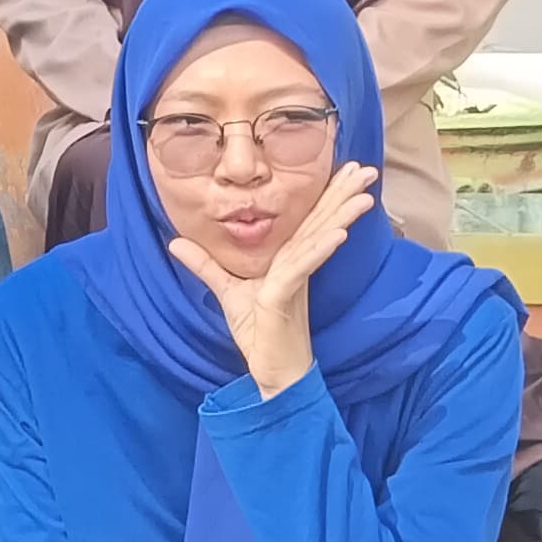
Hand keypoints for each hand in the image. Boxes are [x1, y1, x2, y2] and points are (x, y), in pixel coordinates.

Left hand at [168, 160, 378, 395]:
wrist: (271, 373)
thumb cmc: (259, 335)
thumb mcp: (227, 292)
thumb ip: (206, 265)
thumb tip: (176, 241)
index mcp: (289, 261)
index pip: (309, 220)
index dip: (326, 195)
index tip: (343, 167)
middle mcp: (297, 265)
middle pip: (322, 222)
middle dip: (343, 193)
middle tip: (366, 167)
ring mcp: (295, 280)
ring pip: (320, 239)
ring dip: (342, 214)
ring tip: (364, 193)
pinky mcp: (286, 297)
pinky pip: (303, 268)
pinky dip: (320, 249)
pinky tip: (337, 234)